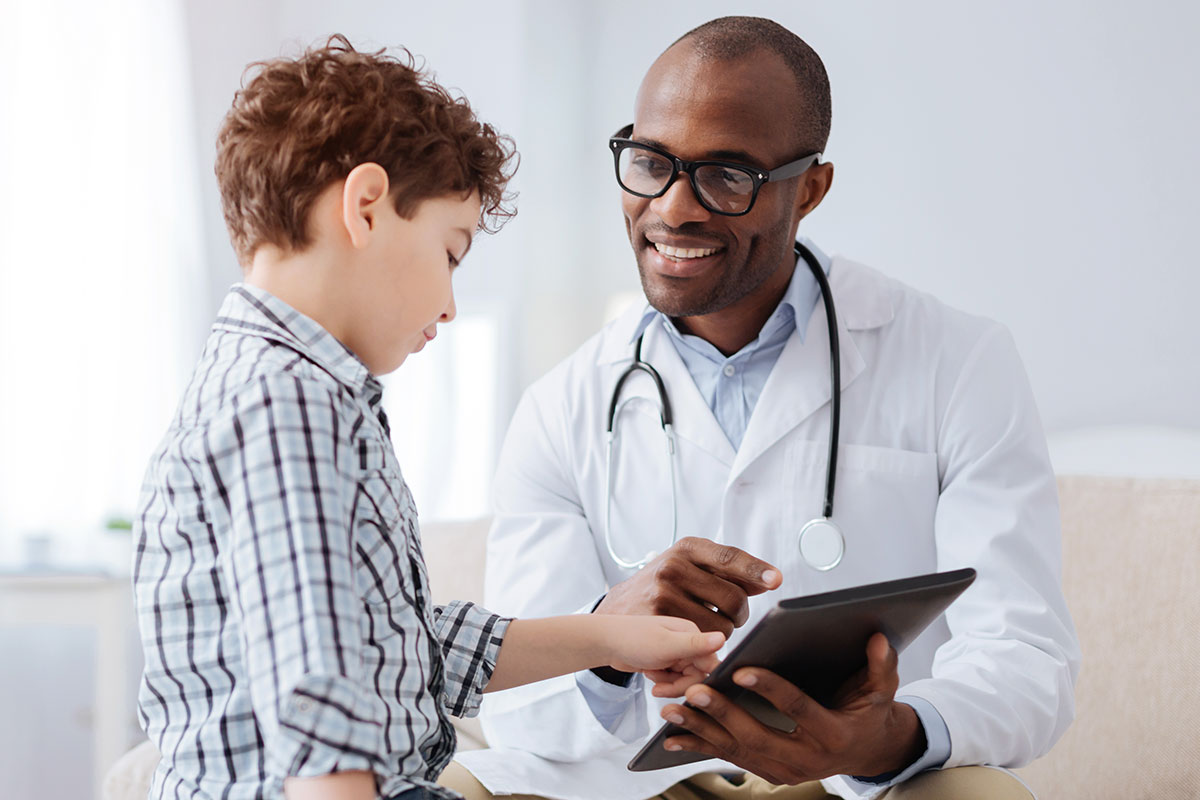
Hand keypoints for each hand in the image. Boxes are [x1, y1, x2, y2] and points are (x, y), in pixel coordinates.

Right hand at [595, 537, 781, 637]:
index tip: (775, 580)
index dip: (755, 570)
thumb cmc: (664, 586)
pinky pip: (702, 641)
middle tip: (731, 616)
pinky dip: (708, 645)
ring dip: (725, 632)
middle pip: (733, 598)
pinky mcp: (658, 621)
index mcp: (688, 548)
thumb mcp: (690, 567)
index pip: (729, 557)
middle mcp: (674, 566)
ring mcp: (664, 593)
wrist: (618, 609)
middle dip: (741, 614)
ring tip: (708, 626)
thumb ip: (727, 572)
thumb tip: (767, 580)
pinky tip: (697, 638)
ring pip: (721, 625)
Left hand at [602, 615, 724, 695]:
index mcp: (692, 633)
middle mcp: (686, 642)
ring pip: (685, 680)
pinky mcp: (666, 662)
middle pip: (697, 675)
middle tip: (659, 685)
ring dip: (668, 683)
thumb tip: (723, 638)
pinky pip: (673, 680)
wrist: (605, 643)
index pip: (710, 664)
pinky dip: (662, 681)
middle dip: (678, 684)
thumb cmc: (632, 639)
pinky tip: (649, 673)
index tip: (682, 686)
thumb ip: (696, 645)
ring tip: (652, 675)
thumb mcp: (666, 646)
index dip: (697, 680)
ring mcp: (676, 652)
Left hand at [658, 633, 925, 783]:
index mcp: (834, 735)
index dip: (770, 689)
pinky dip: (701, 747)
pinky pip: (732, 759)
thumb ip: (881, 665)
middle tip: (695, 691)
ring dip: (702, 732)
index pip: (798, 709)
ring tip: (672, 712)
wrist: (869, 753)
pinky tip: (674, 737)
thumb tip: (879, 638)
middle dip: (724, 714)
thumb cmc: (871, 714)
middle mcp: (807, 759)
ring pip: (738, 751)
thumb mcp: (881, 691)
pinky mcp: (769, 772)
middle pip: (759, 736)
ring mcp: (786, 771)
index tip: (741, 670)